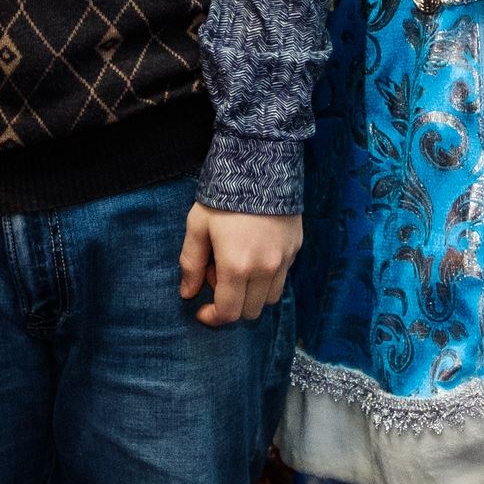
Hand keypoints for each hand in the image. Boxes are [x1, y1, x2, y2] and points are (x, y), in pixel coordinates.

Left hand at [178, 204, 300, 326]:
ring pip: (270, 298)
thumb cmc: (222, 196)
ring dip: (252, 294)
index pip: (229, 312)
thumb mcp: (197, 226)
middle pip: (251, 311)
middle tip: (218, 275)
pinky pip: (282, 277)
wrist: (260, 165)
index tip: (202, 311)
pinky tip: (255, 253)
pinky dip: (268, 278)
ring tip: (239, 265)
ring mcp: (284, 259)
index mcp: (237, 266)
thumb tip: (187, 293)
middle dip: (232, 304)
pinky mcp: (296, 247)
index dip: (213, 318)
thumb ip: (190, 263)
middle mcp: (265, 269)